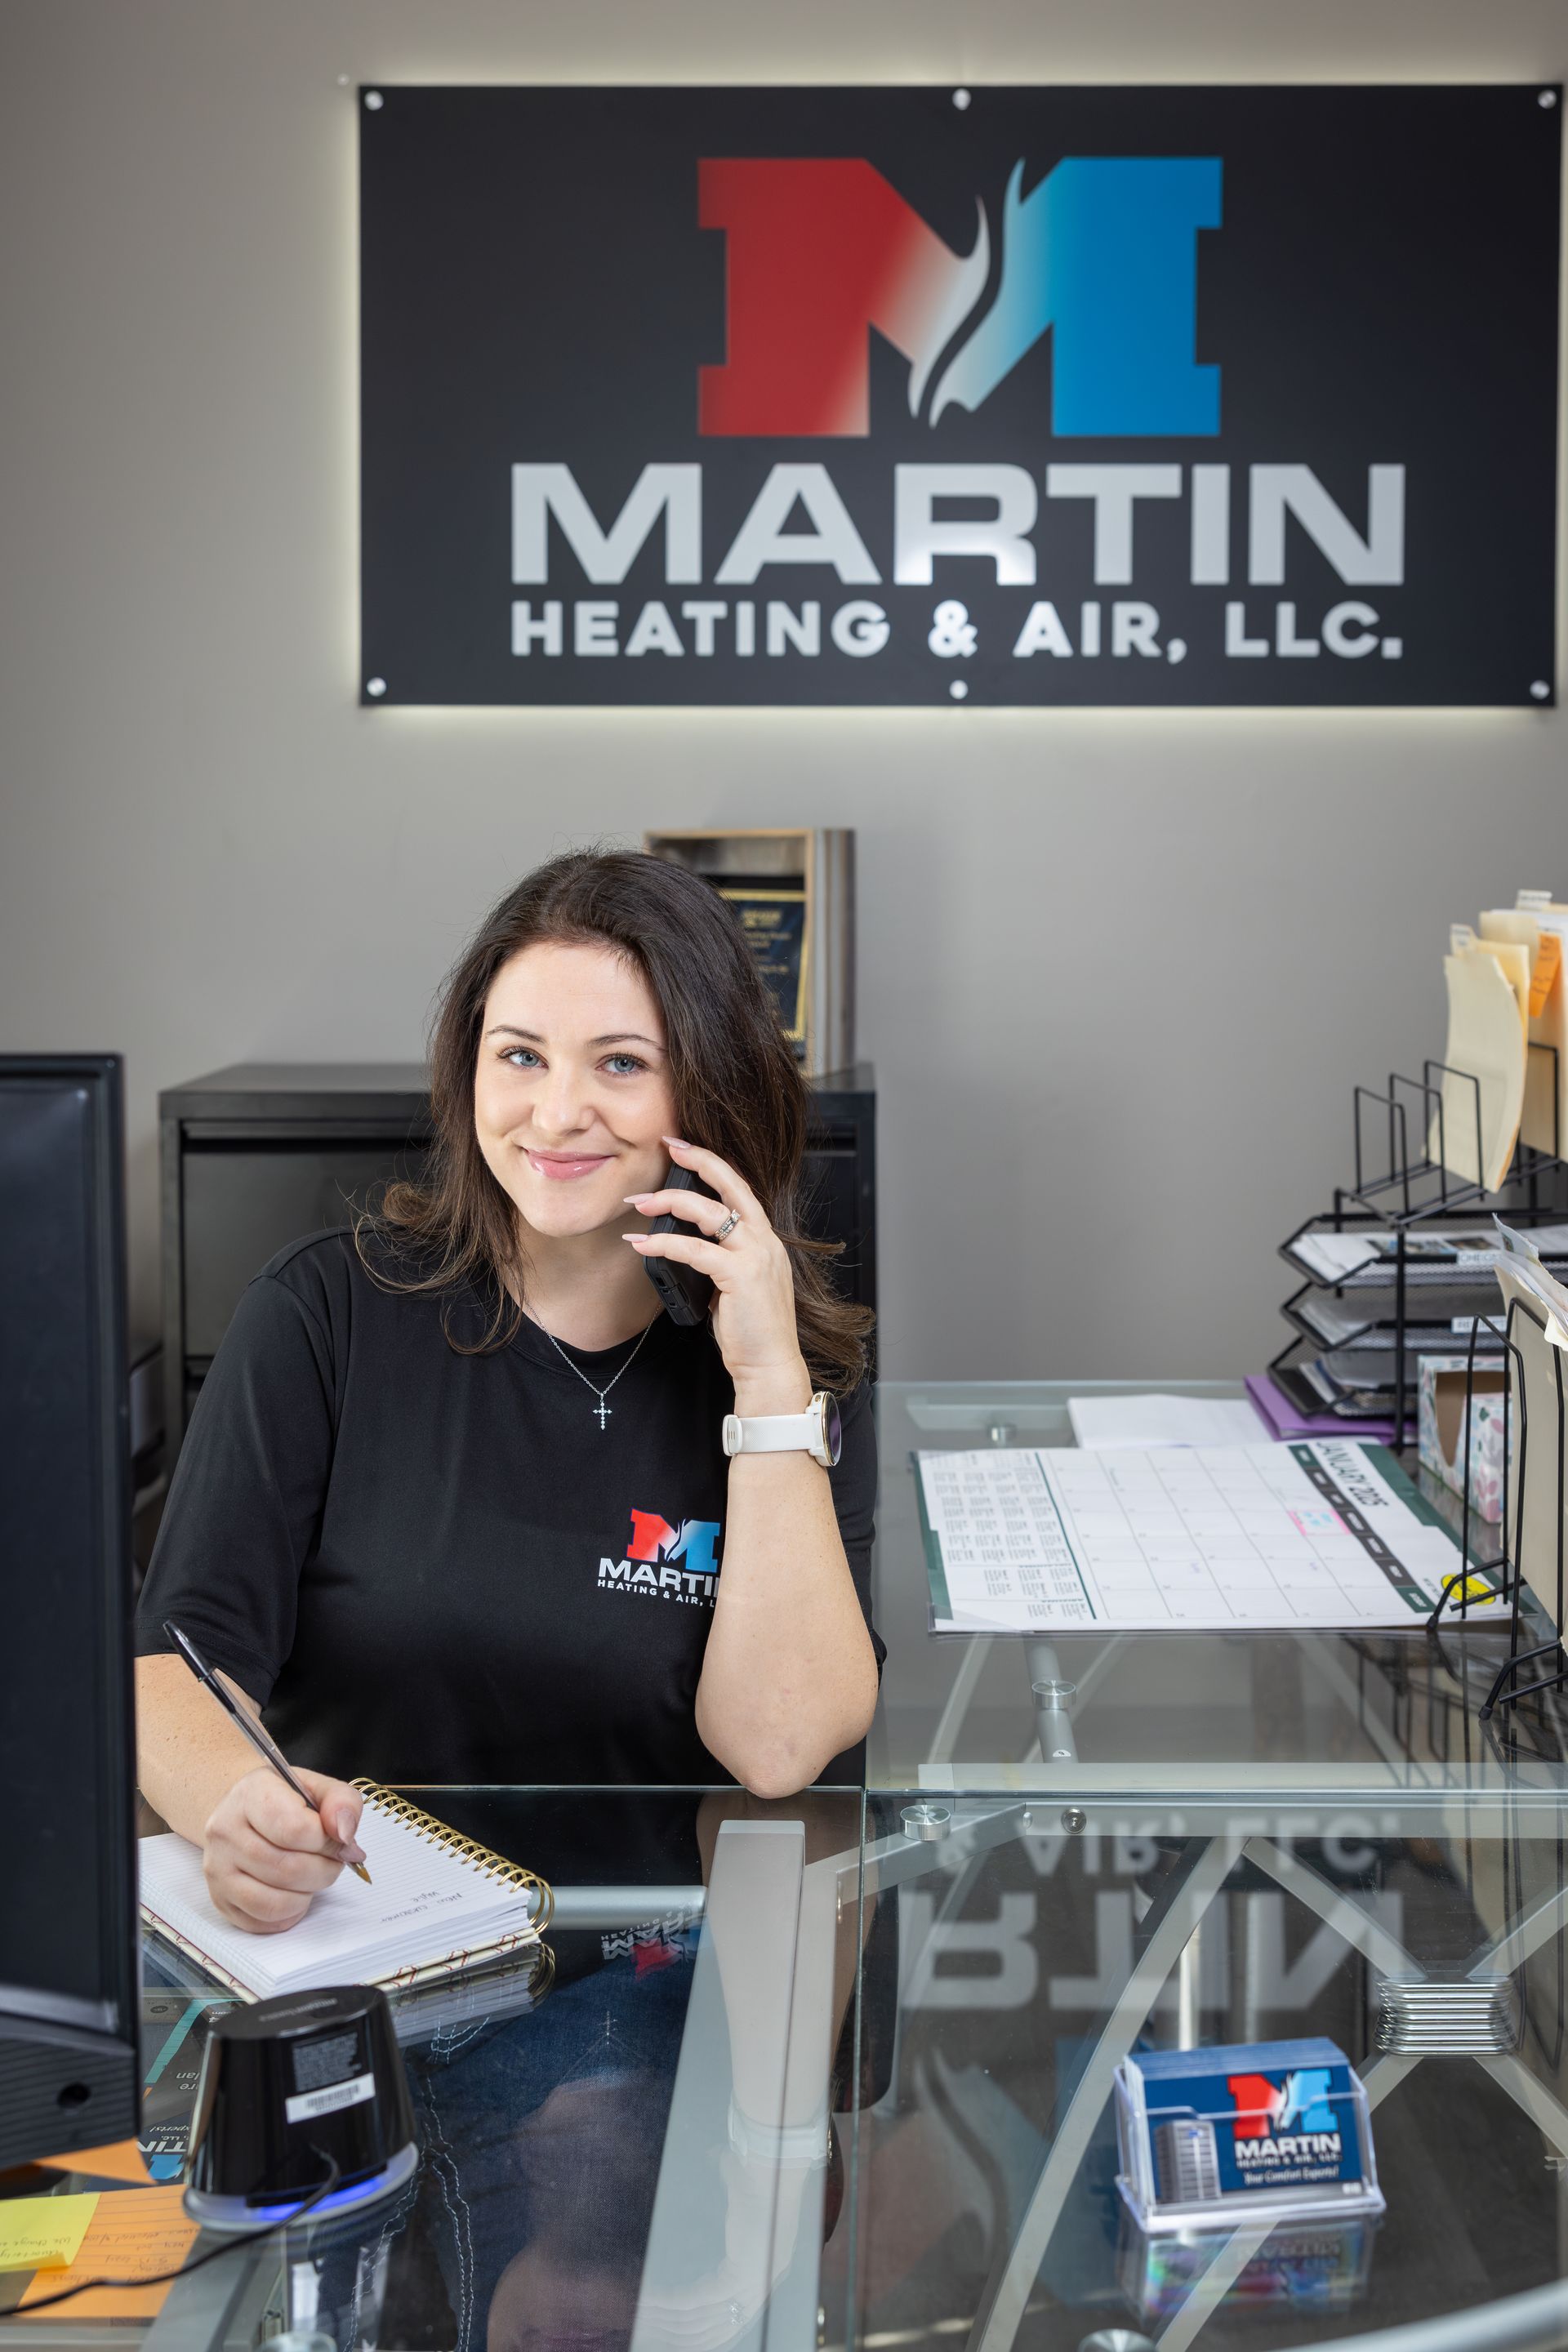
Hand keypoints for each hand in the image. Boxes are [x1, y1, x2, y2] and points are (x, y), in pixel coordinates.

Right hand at [201, 1766, 365, 1932]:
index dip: (327, 1842)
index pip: (294, 1829)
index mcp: (252, 1793)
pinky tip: (294, 1892)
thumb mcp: (319, 1787)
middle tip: (332, 1861)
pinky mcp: (220, 1898)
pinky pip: (262, 1921)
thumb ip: (342, 1803)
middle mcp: (226, 1830)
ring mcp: (218, 1868)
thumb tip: (344, 1835)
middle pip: (287, 1869)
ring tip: (313, 1876)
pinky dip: (289, 1914)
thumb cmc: (285, 1802)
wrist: (244, 1813)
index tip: (340, 1842)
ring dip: (307, 1895)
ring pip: (274, 1902)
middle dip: (324, 1871)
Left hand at [624, 1138, 810, 1413]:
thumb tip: (685, 1244)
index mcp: (766, 1240)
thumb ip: (721, 1259)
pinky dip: (664, 1243)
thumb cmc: (750, 1330)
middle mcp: (765, 1241)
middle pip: (731, 1185)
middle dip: (697, 1160)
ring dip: (669, 1203)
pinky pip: (695, 1249)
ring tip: (640, 1204)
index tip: (684, 1148)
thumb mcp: (737, 1283)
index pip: (740, 1188)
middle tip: (666, 1146)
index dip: (712, 1163)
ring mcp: (756, 1256)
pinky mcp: (741, 1275)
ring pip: (709, 1212)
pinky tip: (642, 1244)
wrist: (769, 1364)